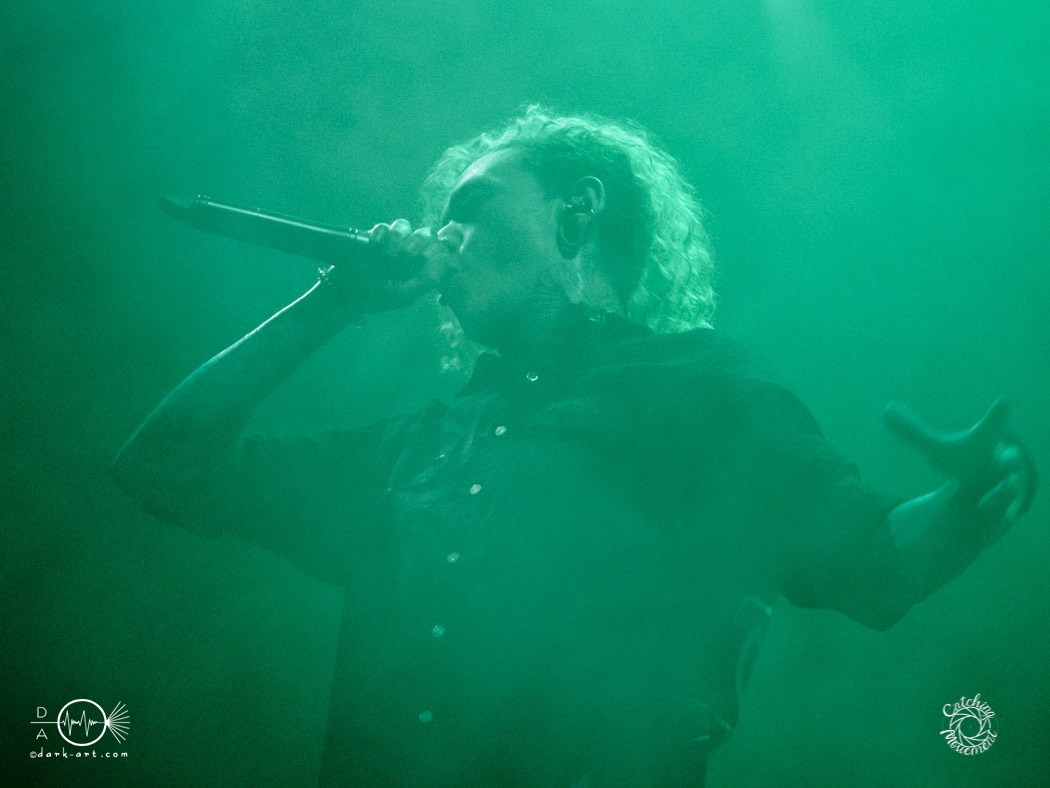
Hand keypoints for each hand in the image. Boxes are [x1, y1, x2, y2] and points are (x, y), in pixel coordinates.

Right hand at [321, 219, 452, 313]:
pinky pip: (383, 226)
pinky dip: (381, 234)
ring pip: (405, 226)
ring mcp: (392, 243)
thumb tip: (451, 264)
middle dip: (421, 241)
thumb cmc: (377, 298)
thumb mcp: (404, 295)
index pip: (440, 249)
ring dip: (399, 238)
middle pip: (426, 233)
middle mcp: (410, 253)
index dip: (441, 249)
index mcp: (422, 267)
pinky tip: (376, 246)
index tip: (432, 257)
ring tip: (389, 255)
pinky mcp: (374, 237)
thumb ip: (428, 280)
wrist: (345, 294)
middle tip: (409, 255)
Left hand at [884, 398, 1036, 528]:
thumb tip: (885, 409)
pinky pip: (1005, 516)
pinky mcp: (1005, 512)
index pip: (990, 428)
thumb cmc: (963, 461)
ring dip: (1007, 489)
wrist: (991, 486)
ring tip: (1011, 483)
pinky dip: (1004, 517)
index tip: (1003, 401)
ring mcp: (1005, 489)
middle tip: (1010, 453)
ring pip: (1009, 490)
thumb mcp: (937, 447)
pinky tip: (1004, 520)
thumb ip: (912, 431)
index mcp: (984, 445)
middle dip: (1008, 457)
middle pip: (1006, 461)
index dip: (996, 416)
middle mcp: (999, 466)